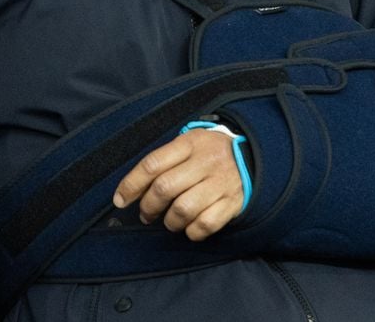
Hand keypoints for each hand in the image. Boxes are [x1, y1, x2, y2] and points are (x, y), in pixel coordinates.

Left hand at [112, 129, 243, 240]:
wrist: (254, 154)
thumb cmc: (210, 151)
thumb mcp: (189, 143)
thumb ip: (165, 159)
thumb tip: (133, 188)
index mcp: (190, 143)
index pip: (152, 164)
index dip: (131, 184)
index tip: (120, 199)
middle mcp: (205, 162)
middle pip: (164, 188)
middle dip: (148, 206)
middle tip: (146, 214)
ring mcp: (220, 183)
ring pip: (183, 209)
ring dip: (169, 221)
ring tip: (168, 220)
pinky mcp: (232, 203)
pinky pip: (205, 225)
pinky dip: (191, 231)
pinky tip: (189, 227)